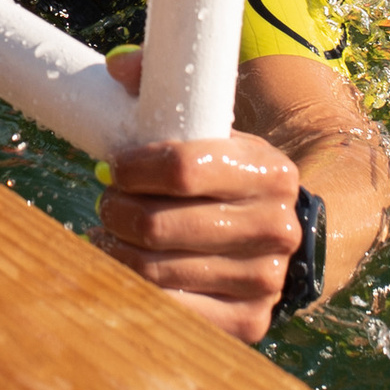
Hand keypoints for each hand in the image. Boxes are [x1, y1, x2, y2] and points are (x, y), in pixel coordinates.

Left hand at [94, 52, 300, 343]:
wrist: (279, 235)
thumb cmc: (228, 176)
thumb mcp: (215, 127)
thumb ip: (166, 86)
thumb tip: (116, 66)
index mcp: (271, 172)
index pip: (182, 168)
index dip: (134, 168)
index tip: (117, 167)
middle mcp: (277, 229)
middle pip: (159, 226)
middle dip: (118, 212)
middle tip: (109, 202)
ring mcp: (265, 281)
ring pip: (154, 271)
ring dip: (118, 250)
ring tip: (116, 233)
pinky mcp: (248, 323)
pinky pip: (166, 312)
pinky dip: (133, 290)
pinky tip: (129, 268)